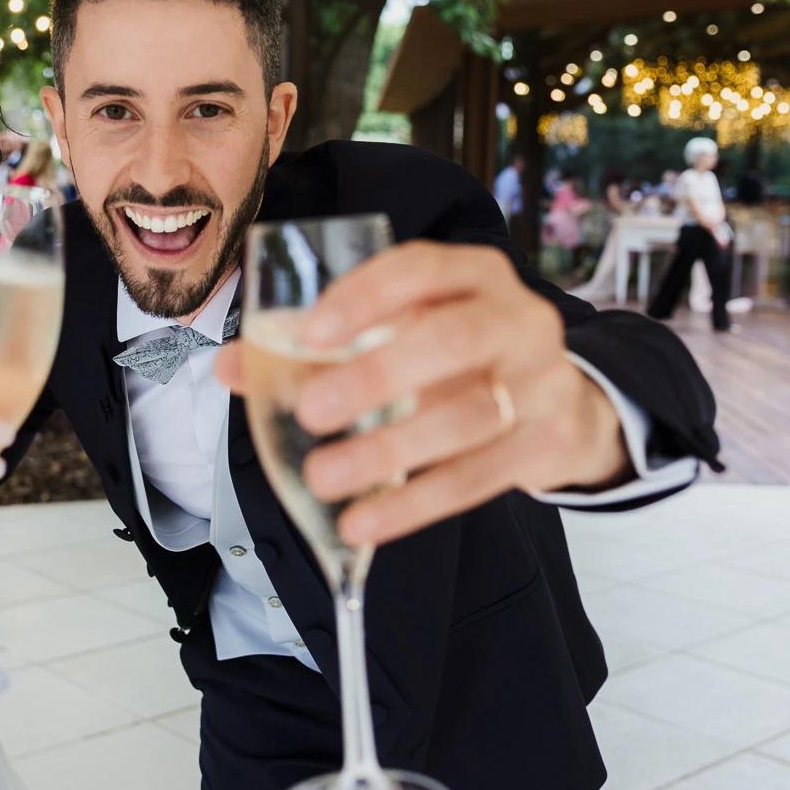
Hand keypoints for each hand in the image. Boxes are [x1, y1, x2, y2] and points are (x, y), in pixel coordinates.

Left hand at [215, 241, 630, 548]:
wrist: (561, 408)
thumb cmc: (455, 360)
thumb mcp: (402, 336)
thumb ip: (316, 346)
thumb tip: (228, 367)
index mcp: (471, 275)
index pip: (420, 267)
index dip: (367, 297)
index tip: (312, 332)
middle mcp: (515, 317)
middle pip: (453, 339)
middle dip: (378, 375)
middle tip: (312, 412)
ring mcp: (540, 380)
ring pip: (468, 415)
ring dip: (389, 450)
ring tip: (323, 478)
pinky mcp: (546, 442)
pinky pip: (478, 478)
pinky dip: (414, 503)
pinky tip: (363, 521)